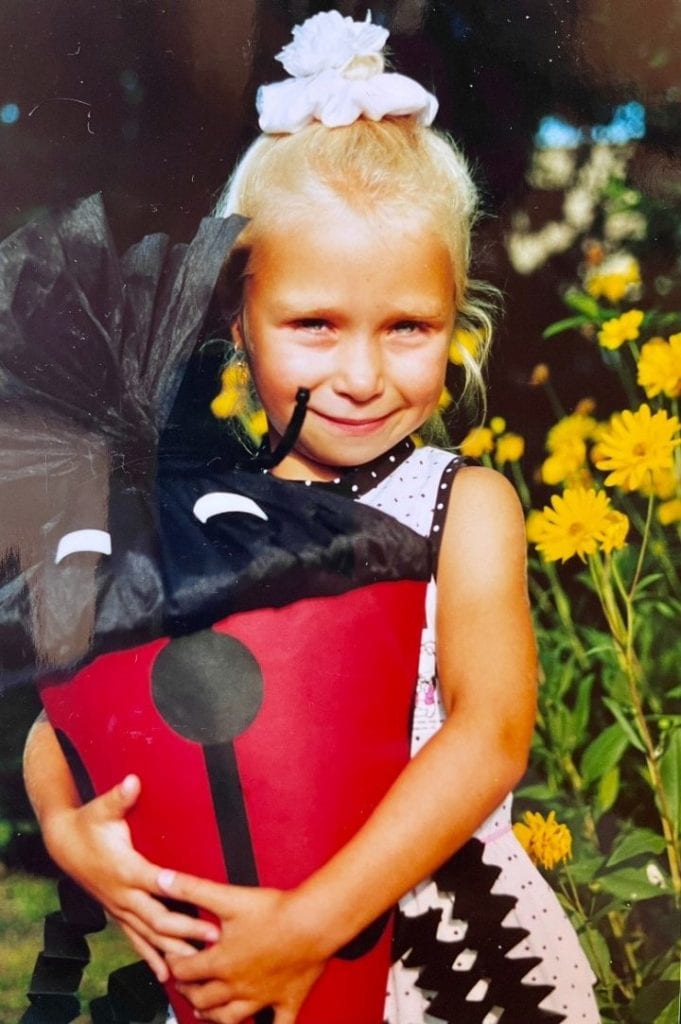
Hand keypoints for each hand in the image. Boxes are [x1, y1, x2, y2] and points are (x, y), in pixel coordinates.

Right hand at [41, 775, 219, 981]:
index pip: (154, 883)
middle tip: (214, 937)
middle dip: (186, 929)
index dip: (174, 892)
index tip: (198, 900)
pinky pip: (136, 941)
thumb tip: (132, 781)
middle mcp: (122, 894)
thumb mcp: (102, 808)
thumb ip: (119, 797)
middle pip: (156, 918)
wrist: (63, 843)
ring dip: (173, 950)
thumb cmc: (89, 822)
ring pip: (148, 936)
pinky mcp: (118, 914)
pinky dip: (152, 957)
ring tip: (199, 964)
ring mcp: (119, 908)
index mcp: (124, 868)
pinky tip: (168, 975)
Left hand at [160, 871, 326, 1023]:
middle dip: (189, 992)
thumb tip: (161, 879)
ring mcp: (262, 998)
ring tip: (206, 1012)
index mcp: (221, 961)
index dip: (174, 965)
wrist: (313, 922)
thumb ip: (192, 888)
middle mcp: (237, 986)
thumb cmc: (274, 910)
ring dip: (213, 1016)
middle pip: (203, 999)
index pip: (185, 970)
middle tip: (185, 985)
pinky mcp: (287, 1002)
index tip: (172, 959)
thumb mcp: (228, 896)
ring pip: (230, 1018)